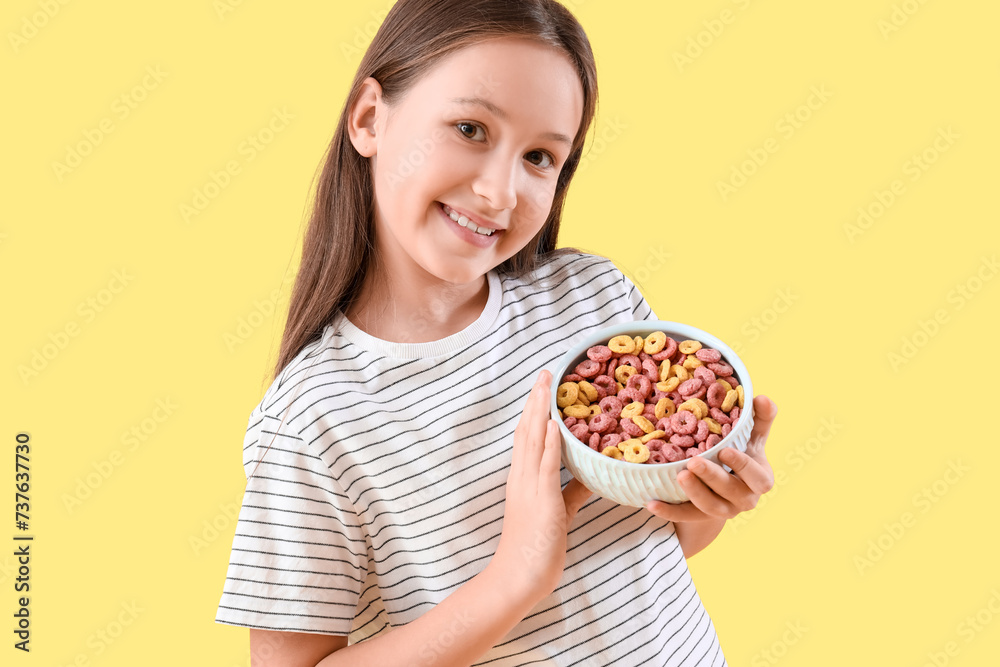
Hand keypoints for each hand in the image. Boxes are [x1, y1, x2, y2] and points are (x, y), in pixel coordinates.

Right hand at [490, 370, 592, 598]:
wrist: (518, 576)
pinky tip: (553, 423)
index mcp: (522, 479)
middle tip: (544, 373)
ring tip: (546, 385)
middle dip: (535, 401)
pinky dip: (549, 442)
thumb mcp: (557, 513)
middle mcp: (521, 477)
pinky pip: (546, 465)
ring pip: (532, 440)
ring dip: (540, 411)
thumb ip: (570, 492)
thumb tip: (586, 477)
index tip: (541, 387)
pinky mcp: (541, 500)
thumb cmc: (535, 548)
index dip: (533, 410)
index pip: (526, 437)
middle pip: (526, 430)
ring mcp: (529, 487)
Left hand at [646, 395, 776, 522]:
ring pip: (710, 507)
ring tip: (679, 476)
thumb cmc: (740, 451)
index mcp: (760, 479)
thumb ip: (760, 418)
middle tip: (693, 462)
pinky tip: (652, 503)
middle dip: (712, 477)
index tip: (724, 451)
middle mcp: (744, 498)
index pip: (758, 478)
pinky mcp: (700, 517)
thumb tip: (762, 397)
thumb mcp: (751, 436)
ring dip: (694, 493)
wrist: (724, 484)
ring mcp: (723, 510)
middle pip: (731, 492)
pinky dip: (669, 512)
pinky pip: (684, 517)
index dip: (742, 466)